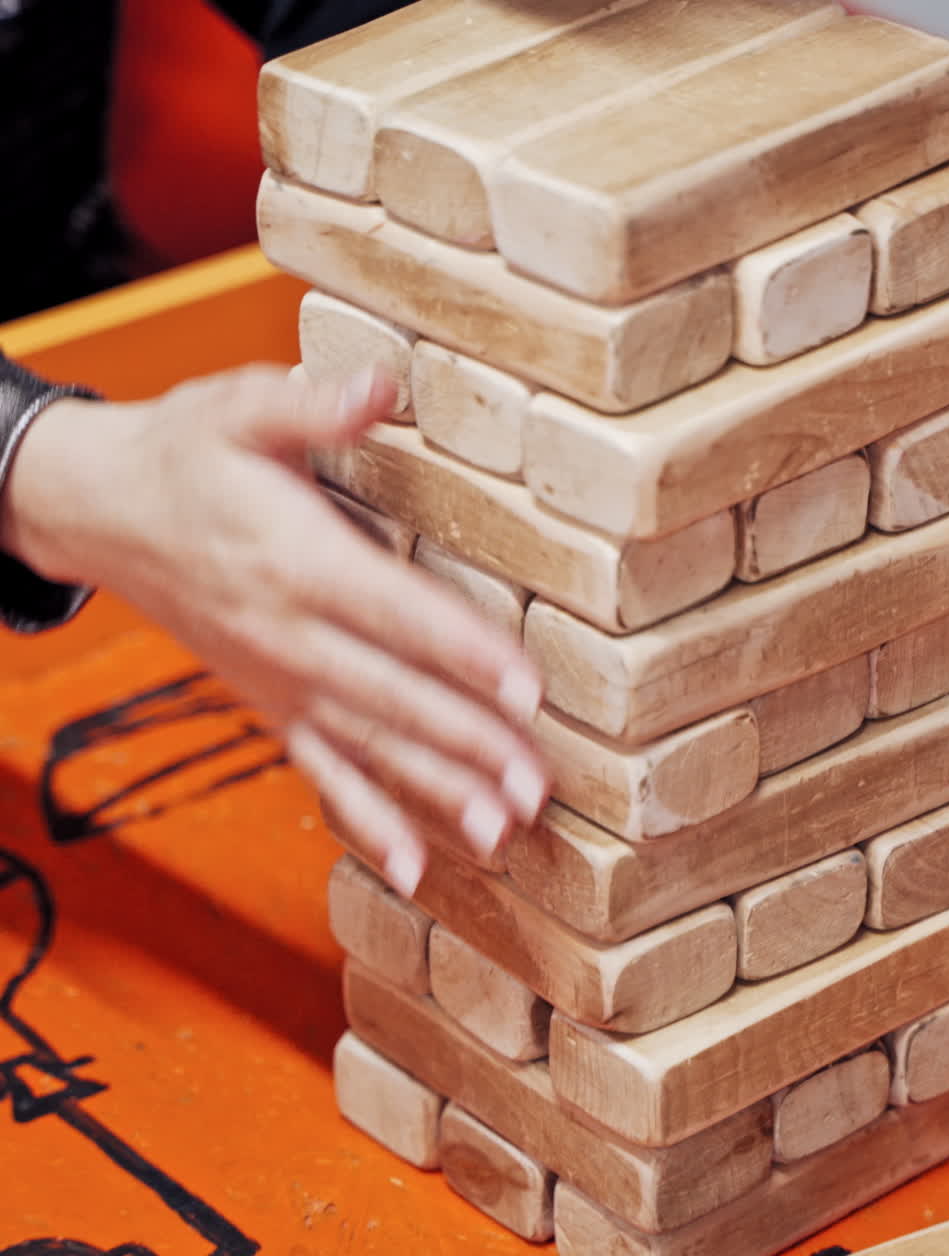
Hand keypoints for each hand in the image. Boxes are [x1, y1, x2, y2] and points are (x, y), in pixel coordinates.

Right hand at [1, 363, 548, 896]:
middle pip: (392, 698)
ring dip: (435, 794)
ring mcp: (279, 680)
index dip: (463, 650)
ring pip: (367, 747)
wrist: (102, 513)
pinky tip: (411, 868)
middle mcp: (291, 634)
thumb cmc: (183, 455)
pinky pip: (321, 771)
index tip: (527, 687)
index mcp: (297, 560)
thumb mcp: (237, 407)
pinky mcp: (271, 703)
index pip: (396, 613)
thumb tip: (381, 385)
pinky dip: (366, 821)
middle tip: (537, 785)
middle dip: (468, 744)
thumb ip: (310, 403)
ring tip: (500, 834)